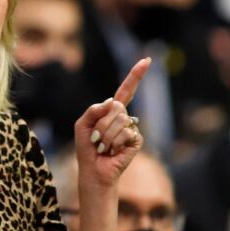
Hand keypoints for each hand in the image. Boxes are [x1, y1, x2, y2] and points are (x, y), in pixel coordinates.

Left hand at [74, 58, 149, 188]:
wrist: (94, 170)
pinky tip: (113, 151)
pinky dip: (115, 143)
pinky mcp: (137, 140)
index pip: (126, 90)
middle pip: (116, 107)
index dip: (135, 76)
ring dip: (106, 135)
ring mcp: (132, 128)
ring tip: (104, 146)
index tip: (147, 60)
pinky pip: (126, 133)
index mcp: (111, 111)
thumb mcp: (82, 125)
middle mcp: (124, 117)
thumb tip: (113, 102)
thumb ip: (93, 110)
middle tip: (98, 138)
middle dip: (102, 123)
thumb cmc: (87, 148)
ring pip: (120, 120)